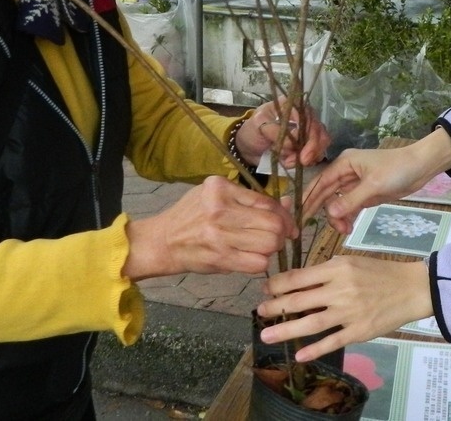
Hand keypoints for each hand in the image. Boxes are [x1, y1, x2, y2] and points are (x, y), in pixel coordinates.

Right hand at [122, 175, 296, 279]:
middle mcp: (219, 208)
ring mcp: (219, 234)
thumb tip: (288, 203)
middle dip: (282, 233)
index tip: (288, 224)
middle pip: (272, 223)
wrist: (162, 241)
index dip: (284, 215)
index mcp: (220, 187)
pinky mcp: (218, 257)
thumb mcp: (217, 196)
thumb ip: (250, 200)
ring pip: (269, 244)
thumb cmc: (192, 216)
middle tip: (279, 238)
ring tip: (264, 247)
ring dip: (272, 249)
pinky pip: (257, 263)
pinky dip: (261, 262)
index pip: (267, 202)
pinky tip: (252, 258)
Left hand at [236, 97, 330, 168]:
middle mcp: (304, 115)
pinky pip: (316, 153)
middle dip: (311, 150)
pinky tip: (293, 163)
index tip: (304, 156)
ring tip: (289, 163)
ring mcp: (307, 131)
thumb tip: (293, 144)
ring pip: (321, 143)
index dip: (311, 138)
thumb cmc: (252, 131)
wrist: (248, 147)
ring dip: (309, 157)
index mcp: (293, 105)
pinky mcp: (306, 145)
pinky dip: (308, 161)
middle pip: (320, 132)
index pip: (310, 119)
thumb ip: (276, 131)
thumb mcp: (259, 125)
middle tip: (301, 162)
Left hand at [258, 256, 431, 362]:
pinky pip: (332, 341)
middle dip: (275, 307)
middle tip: (260, 312)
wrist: (410, 288)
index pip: (299, 277)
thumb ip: (326, 272)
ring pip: (311, 323)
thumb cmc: (378, 272)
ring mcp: (349, 312)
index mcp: (337, 268)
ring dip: (286, 330)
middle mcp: (340, 289)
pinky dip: (314, 349)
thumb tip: (298, 282)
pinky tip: (299, 355)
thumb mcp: (351, 262)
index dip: (278, 284)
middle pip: (300, 300)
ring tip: (267, 336)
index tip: (265, 289)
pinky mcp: (359, 331)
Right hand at [301, 130, 450, 233]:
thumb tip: (329, 213)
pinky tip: (348, 228)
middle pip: (326, 193)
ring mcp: (354, 184)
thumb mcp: (373, 185)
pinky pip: (349, 207)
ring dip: (337, 217)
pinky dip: (347, 217)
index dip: (307, 198)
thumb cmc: (397, 170)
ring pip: (337, 203)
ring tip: (344, 230)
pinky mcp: (364, 194)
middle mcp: (345, 172)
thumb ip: (351, 200)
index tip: (297, 215)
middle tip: (307, 230)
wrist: (421, 167)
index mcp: (344, 163)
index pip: (320, 182)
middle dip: (320, 211)